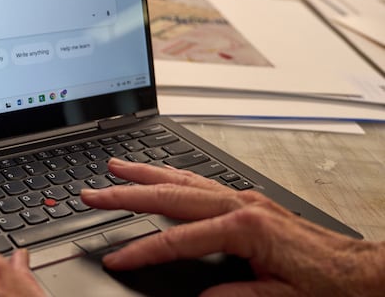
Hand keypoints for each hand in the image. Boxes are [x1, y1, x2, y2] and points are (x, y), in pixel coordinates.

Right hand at [81, 158, 384, 295]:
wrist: (363, 270)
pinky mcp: (246, 202)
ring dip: (145, 173)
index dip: (142, 250)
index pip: (178, 239)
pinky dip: (171, 176)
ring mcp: (242, 198)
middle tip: (92, 194)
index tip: (115, 257)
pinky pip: (199, 182)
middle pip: (169, 194)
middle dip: (126, 194)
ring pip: (182, 179)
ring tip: (114, 167)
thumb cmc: (329, 283)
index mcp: (244, 227)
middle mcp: (239, 205)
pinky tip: (158, 177)